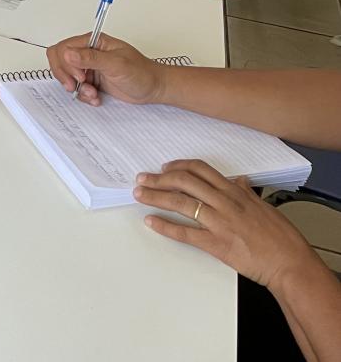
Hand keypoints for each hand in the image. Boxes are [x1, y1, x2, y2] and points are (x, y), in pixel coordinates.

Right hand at [46, 32, 166, 105]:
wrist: (154, 88)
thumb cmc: (141, 72)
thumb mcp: (116, 64)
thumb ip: (91, 58)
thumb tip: (67, 53)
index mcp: (92, 42)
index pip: (63, 48)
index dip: (66, 64)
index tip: (79, 77)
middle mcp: (88, 52)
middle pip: (59, 60)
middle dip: (66, 76)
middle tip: (77, 86)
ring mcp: (89, 67)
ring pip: (66, 76)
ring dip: (77, 88)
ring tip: (92, 93)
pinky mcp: (91, 80)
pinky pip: (76, 88)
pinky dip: (83, 95)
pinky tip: (96, 97)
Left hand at [135, 159, 317, 290]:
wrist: (291, 264)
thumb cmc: (282, 238)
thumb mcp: (264, 207)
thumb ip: (247, 193)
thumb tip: (239, 181)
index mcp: (235, 193)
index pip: (200, 170)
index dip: (178, 166)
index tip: (165, 168)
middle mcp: (225, 204)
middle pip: (184, 182)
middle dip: (159, 179)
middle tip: (143, 178)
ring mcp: (219, 223)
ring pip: (181, 203)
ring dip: (156, 197)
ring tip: (140, 194)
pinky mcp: (216, 244)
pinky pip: (185, 232)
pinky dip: (165, 226)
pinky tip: (151, 222)